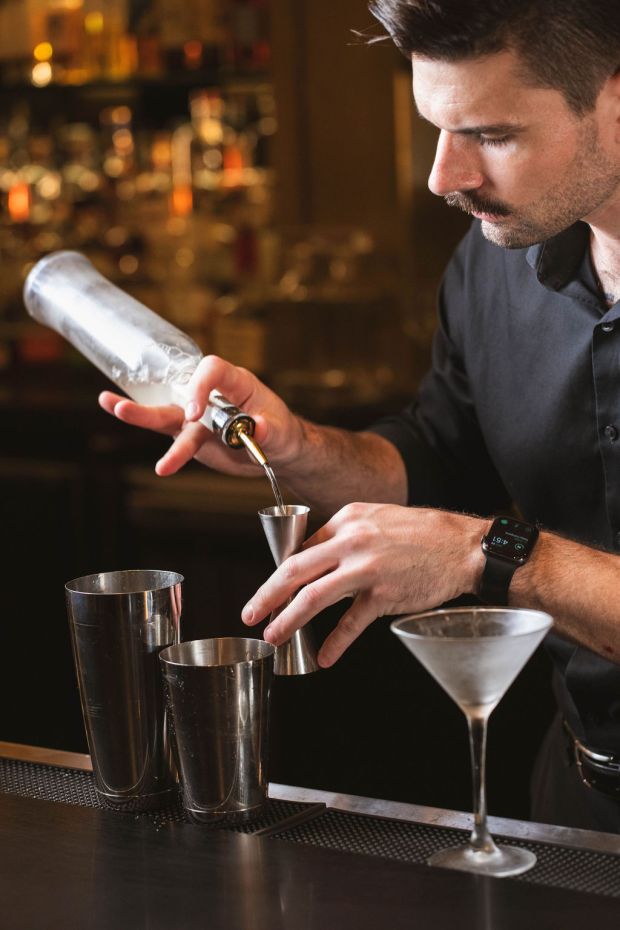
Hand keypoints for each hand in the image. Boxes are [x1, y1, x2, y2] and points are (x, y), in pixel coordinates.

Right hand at [99, 354, 302, 475]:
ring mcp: (197, 415)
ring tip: (114, 407)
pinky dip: (140, 424)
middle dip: (166, 402)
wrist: (276, 452)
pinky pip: (164, 431)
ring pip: (166, 413)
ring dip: (141, 414)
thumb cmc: (282, 432)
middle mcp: (211, 395)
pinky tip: (112, 409)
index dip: (201, 387)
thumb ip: (268, 430)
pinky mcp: (189, 433)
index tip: (195, 414)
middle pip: (182, 389)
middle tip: (147, 413)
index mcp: (236, 382)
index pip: (213, 370)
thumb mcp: (280, 431)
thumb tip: (260, 430)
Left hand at [242, 504, 485, 666]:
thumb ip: (346, 536)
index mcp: (347, 519)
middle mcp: (352, 541)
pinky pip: (351, 623)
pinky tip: (324, 656)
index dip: (281, 574)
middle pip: (294, 570)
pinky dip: (335, 643)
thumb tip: (315, 559)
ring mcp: (367, 568)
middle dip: (266, 595)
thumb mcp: (377, 519)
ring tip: (274, 636)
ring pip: (313, 597)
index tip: (270, 592)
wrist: (462, 547)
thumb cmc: (422, 533)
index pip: (302, 548)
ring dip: (288, 620)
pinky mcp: (384, 594)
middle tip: (250, 614)